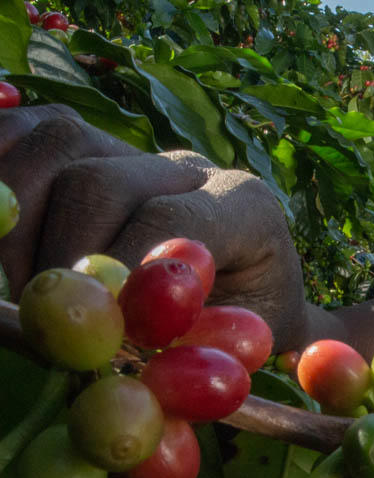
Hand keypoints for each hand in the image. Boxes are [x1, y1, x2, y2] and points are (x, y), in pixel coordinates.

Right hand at [0, 105, 308, 349]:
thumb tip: (114, 335)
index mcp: (245, 208)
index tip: (92, 321)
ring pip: (58, 147)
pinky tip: (1, 233)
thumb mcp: (232, 346)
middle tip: (46, 316)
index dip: (116, 267)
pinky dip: (2, 168)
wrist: (243, 305)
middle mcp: (191, 168)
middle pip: (98, 181)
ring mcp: (136, 150)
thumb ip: (186, 337)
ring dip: (19, 222)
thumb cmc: (238, 334)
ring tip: (29, 288)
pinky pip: (30, 131)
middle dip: (58, 255)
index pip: (166, 219)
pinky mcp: (92, 146)